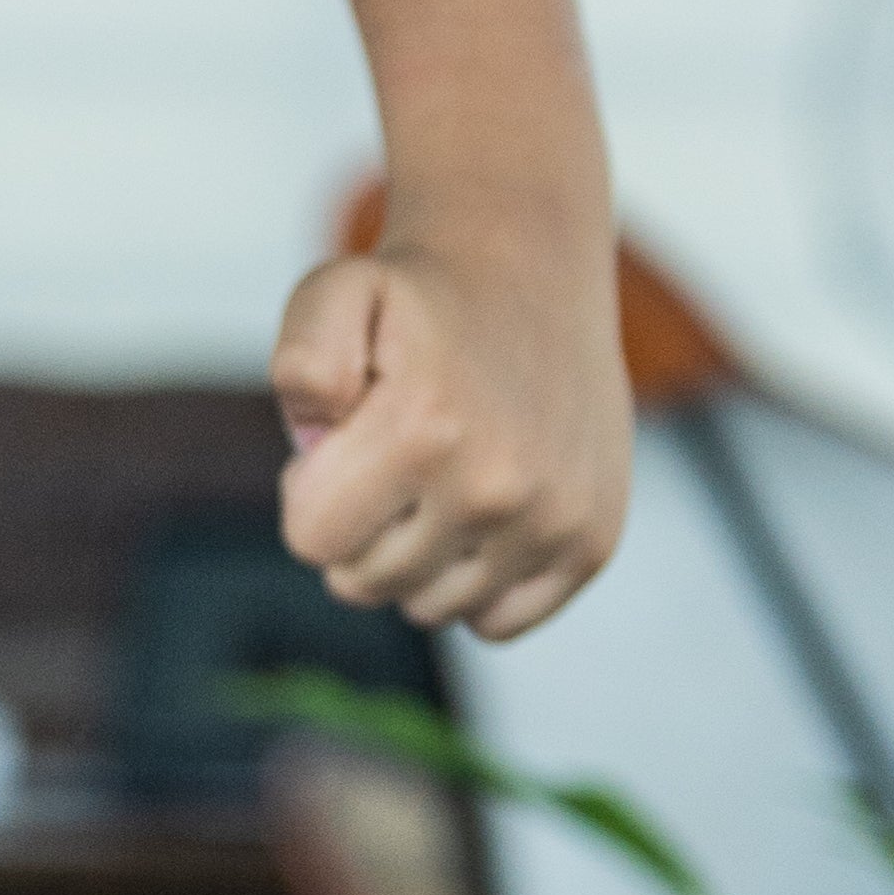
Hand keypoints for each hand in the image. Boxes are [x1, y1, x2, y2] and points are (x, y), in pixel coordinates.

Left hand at [270, 223, 628, 639]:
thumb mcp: (335, 293)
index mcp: (424, 431)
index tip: (340, 448)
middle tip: (390, 460)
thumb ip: (301, 362)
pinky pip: (497, 622)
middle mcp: (497, 486)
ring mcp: (553, 521)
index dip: (310, 495)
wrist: (532, 272)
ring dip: (415, 559)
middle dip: (358, 527)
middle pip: (364, 583)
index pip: (312, 541)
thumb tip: (316, 435)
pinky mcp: (592, 544)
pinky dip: (476, 586)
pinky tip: (478, 519)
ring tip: (437, 480)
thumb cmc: (417, 299)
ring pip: (428, 608)